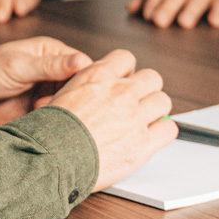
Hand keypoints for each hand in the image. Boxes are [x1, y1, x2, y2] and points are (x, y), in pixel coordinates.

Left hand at [0, 36, 93, 127]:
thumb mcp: (19, 66)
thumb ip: (50, 65)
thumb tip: (81, 60)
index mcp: (52, 52)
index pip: (82, 64)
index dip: (84, 77)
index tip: (78, 90)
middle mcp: (53, 71)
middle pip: (78, 85)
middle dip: (71, 96)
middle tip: (54, 102)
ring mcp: (47, 91)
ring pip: (68, 102)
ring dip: (60, 108)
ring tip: (40, 108)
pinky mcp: (40, 109)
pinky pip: (55, 116)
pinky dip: (52, 119)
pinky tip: (40, 117)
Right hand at [47, 49, 176, 190]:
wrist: (51, 159)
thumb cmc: (49, 133)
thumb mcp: (60, 96)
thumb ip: (84, 88)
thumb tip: (91, 91)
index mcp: (98, 77)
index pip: (126, 58)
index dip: (126, 72)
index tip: (124, 83)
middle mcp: (120, 92)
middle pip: (152, 77)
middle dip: (146, 90)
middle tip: (137, 103)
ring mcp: (134, 117)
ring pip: (163, 101)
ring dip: (155, 110)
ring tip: (144, 121)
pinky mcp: (143, 143)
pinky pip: (169, 128)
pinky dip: (163, 132)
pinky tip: (152, 137)